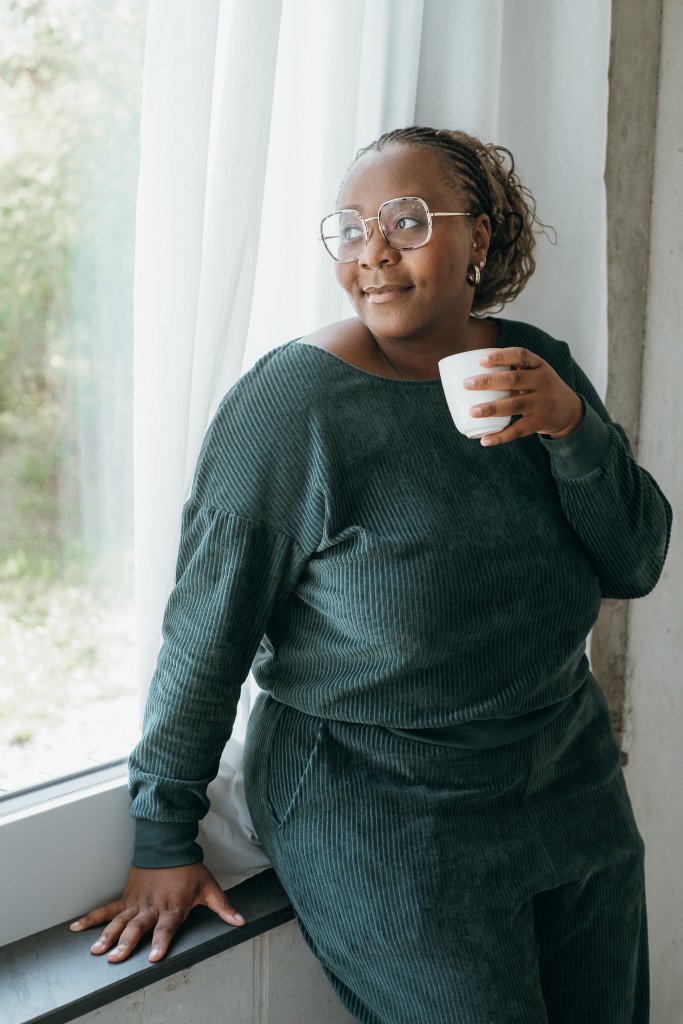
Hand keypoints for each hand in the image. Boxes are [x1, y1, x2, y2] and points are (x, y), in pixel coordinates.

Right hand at [69, 863, 244, 962]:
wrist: (168, 843)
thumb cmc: (188, 867)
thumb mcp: (208, 886)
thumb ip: (223, 906)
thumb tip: (241, 921)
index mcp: (173, 906)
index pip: (166, 927)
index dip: (160, 942)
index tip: (154, 957)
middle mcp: (152, 906)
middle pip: (138, 927)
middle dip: (127, 943)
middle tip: (116, 958)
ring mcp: (137, 902)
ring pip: (120, 921)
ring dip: (108, 936)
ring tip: (97, 951)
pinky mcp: (126, 897)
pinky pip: (107, 909)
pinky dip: (92, 918)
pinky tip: (77, 928)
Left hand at [463, 346, 583, 445]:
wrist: (568, 410)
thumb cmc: (540, 388)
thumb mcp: (535, 373)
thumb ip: (512, 369)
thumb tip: (470, 368)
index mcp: (539, 366)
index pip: (520, 355)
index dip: (500, 356)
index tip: (480, 361)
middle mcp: (542, 382)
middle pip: (514, 379)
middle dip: (488, 382)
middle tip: (466, 384)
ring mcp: (541, 403)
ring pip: (514, 405)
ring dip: (492, 408)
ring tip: (472, 411)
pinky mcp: (539, 422)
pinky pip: (518, 430)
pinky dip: (500, 436)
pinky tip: (485, 439)